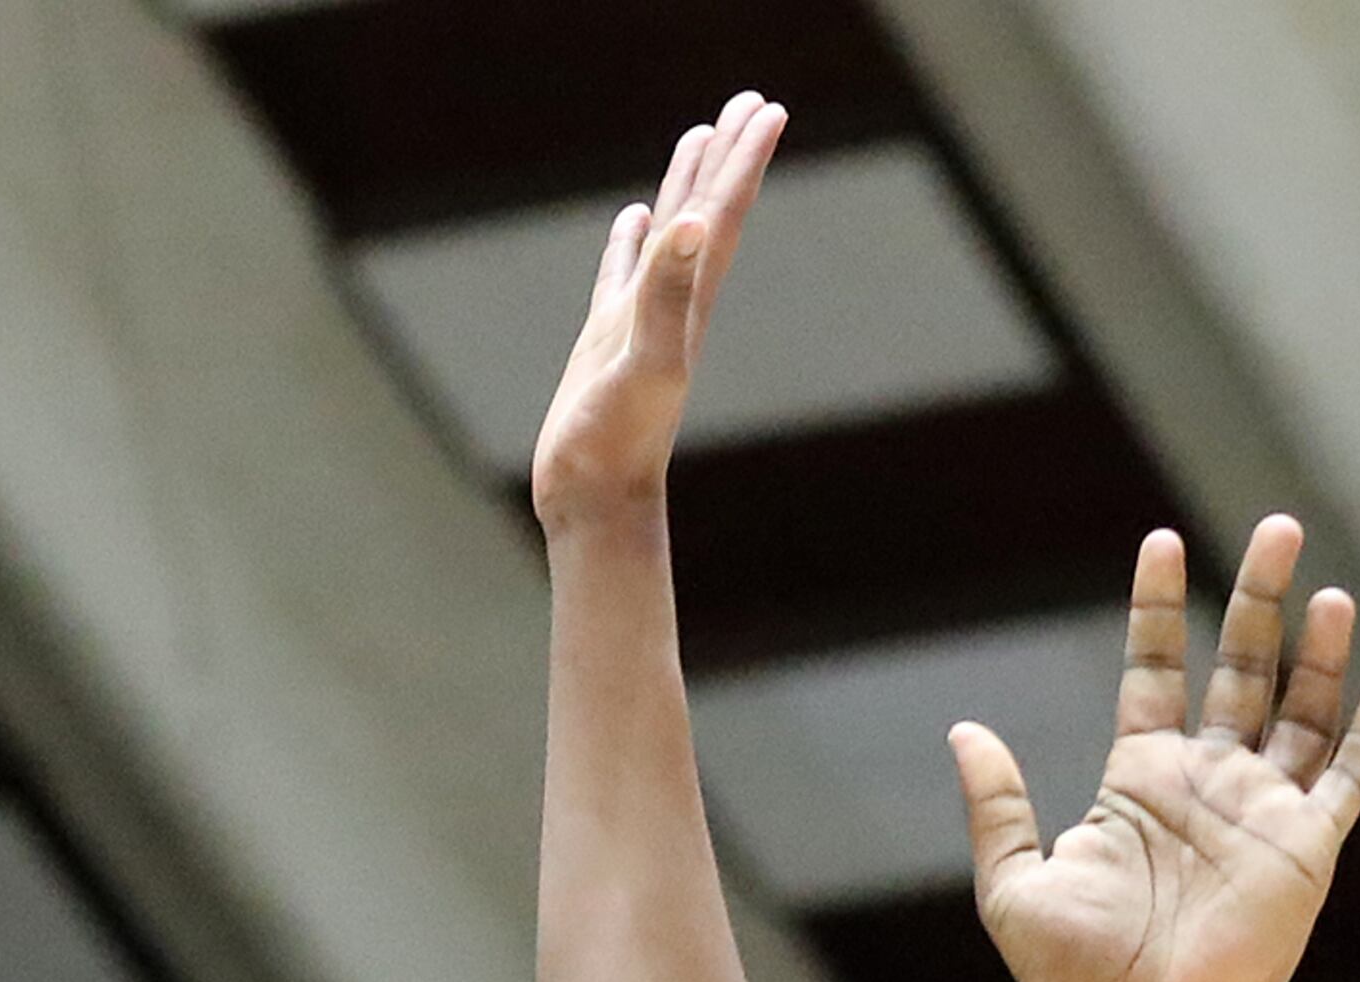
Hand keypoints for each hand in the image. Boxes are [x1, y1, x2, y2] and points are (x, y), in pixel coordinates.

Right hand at [529, 93, 787, 535]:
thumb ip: (668, 293)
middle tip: (746, 102)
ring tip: (696, 138)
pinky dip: (632, 243)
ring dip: (685, 188)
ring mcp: (638, 320)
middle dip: (725, 158)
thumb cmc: (618, 440)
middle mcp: (672, 304)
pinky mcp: (606, 341)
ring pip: (669, 237)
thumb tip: (699, 224)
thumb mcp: (647, 360)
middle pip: (707, 214)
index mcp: (687, 301)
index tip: (764, 109)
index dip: (743, 163)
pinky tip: (633, 221)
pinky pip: (623, 275)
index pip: (722, 216)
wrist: (594, 500)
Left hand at [951, 521, 1359, 981]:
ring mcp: (1260, 811)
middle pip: (1242, 666)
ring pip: (1300, 711)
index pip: (1153, 668)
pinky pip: (1343, 784)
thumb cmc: (1070, 974)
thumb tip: (964, 731)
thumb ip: (998, 808)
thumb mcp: (1013, 887)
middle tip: (1278, 527)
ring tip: (1326, 591)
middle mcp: (1206, 781)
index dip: (1158, 607)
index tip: (1162, 542)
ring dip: (1318, 652)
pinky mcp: (1303, 852)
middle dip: (1260, 597)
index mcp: (1139, 778)